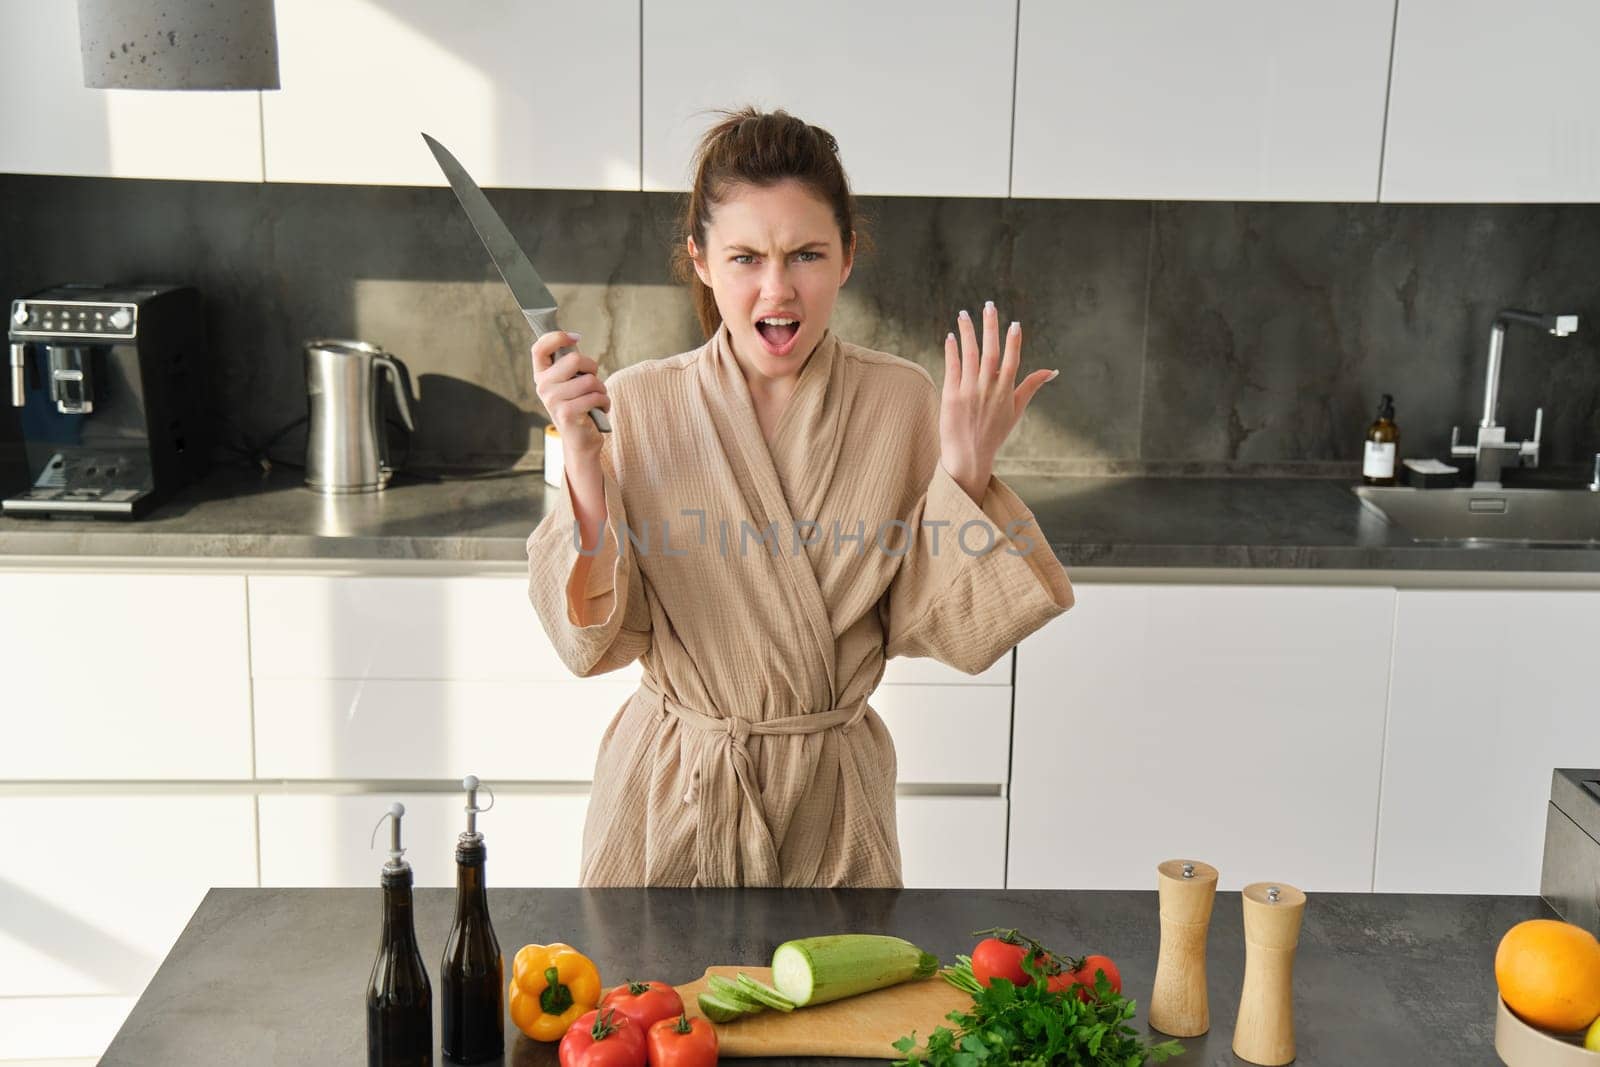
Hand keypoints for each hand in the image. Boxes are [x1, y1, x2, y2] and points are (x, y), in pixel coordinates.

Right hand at [532, 330, 609, 460]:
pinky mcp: (567, 413)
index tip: (575, 338)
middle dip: (592, 367)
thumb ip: (567, 364)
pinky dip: (605, 402)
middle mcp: (543, 387)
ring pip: (589, 380)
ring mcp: (553, 401)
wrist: (581, 441)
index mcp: (541, 376)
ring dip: (601, 389)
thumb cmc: (579, 406)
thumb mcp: (570, 383)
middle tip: (593, 380)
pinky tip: (600, 409)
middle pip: (574, 359)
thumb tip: (572, 338)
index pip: (539, 348)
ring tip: (597, 399)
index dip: (557, 337)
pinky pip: (595, 396)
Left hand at [939, 301, 1056, 500]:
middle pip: (991, 352)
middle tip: (989, 305)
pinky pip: (952, 368)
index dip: (1014, 341)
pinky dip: (952, 351)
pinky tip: (951, 336)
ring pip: (970, 355)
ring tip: (964, 313)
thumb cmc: (994, 433)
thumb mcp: (1016, 410)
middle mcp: (989, 390)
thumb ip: (1031, 386)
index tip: (1014, 323)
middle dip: (991, 327)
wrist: (969, 456)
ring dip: (967, 332)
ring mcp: (969, 392)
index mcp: (1006, 392)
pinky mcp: (952, 396)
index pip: (1012, 361)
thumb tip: (1052, 371)